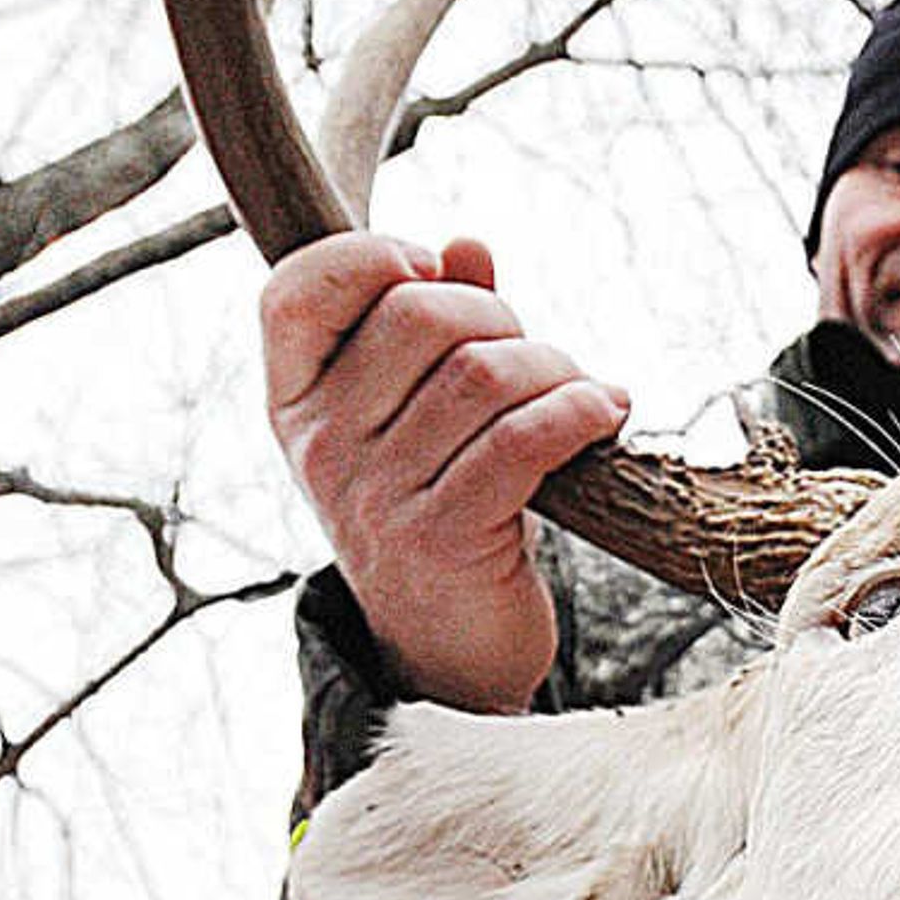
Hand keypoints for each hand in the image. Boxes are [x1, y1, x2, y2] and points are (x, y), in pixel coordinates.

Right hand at [260, 234, 630, 714]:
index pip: (295, 294)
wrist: (449, 652)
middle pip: (419, 315)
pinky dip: (580, 410)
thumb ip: (436, 326)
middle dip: (503, 318)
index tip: (433, 270)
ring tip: (579, 394)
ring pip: (484, 373)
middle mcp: (322, 448)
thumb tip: (468, 247)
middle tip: (538, 359)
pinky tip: (604, 414)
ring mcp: (375, 498)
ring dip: (555, 368)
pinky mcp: (441, 539)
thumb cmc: (441, 510)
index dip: (367, 257)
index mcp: (296, 404)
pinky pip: (524, 438)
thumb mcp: (418, 417)